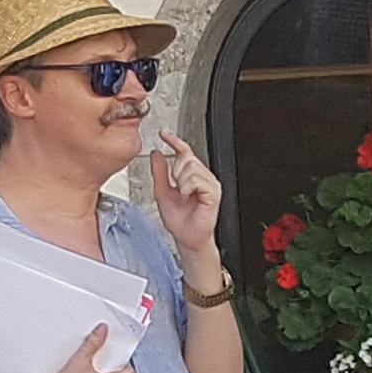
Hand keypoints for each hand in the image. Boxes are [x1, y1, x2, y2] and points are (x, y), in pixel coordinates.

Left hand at [149, 131, 222, 259]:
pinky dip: (188, 187)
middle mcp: (203, 178)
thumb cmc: (179, 221)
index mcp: (191, 176)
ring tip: (183, 195)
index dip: (175, 141)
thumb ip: (159, 172)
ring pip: (191, 167)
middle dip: (176, 171)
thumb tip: (157, 154)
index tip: (164, 134)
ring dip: (181, 181)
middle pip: (187, 158)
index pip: (184, 152)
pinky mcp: (214, 192)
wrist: (187, 238)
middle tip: (176, 187)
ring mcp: (210, 184)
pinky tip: (188, 196)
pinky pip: (198, 180)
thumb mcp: (162, 192)